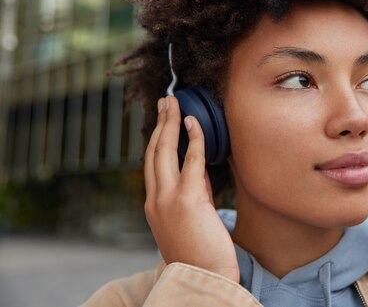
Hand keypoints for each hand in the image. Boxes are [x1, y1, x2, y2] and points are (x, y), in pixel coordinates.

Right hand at [143, 95, 238, 281]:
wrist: (203, 278)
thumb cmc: (201, 253)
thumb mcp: (189, 219)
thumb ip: (192, 192)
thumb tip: (199, 167)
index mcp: (152, 206)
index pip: (151, 165)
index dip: (156, 139)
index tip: (162, 122)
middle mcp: (154, 199)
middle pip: (153, 152)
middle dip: (158, 123)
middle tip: (164, 101)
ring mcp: (168, 199)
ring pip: (164, 151)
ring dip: (170, 123)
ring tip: (174, 103)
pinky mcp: (187, 199)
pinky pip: (190, 160)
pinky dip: (193, 138)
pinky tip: (194, 123)